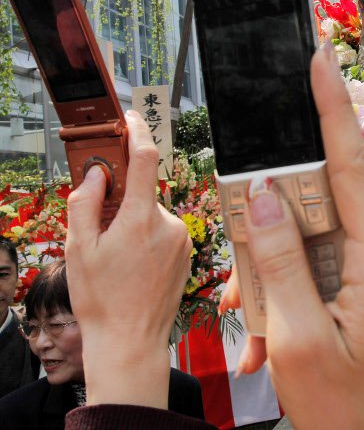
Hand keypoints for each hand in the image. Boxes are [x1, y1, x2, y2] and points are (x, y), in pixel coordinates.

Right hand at [65, 110, 191, 407]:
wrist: (130, 340)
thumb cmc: (102, 299)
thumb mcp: (80, 248)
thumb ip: (86, 202)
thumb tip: (98, 173)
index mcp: (142, 220)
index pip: (146, 160)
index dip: (137, 133)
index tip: (130, 118)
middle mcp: (170, 224)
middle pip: (143, 193)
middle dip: (121, 201)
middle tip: (101, 229)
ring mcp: (183, 239)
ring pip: (152, 214)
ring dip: (134, 223)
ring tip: (119, 259)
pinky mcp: (188, 251)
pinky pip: (164, 231)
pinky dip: (147, 237)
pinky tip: (135, 265)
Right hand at [218, 45, 363, 428]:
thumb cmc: (346, 407)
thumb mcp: (298, 339)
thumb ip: (279, 261)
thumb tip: (262, 197)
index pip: (350, 166)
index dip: (332, 107)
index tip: (319, 58)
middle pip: (324, 202)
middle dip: (275, 226)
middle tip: (249, 282)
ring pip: (321, 231)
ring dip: (279, 268)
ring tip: (262, 327)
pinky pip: (330, 255)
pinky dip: (295, 281)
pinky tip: (275, 327)